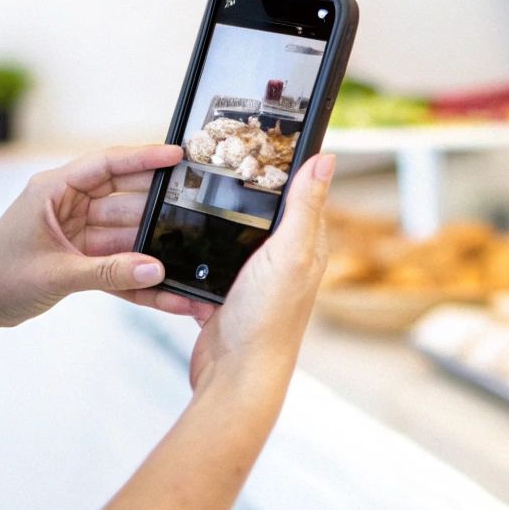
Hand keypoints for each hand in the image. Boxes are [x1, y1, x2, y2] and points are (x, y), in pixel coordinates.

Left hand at [0, 144, 210, 327]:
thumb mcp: (56, 273)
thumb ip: (108, 272)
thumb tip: (156, 269)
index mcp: (54, 191)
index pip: (107, 165)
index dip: (144, 158)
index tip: (177, 156)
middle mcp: (69, 206)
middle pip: (126, 199)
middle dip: (160, 207)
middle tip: (198, 208)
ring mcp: (78, 233)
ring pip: (128, 235)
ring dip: (154, 251)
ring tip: (189, 261)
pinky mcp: (83, 260)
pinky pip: (119, 265)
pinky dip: (139, 280)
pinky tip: (167, 294)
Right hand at [189, 154, 335, 393]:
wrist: (235, 375)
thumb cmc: (268, 320)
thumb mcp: (290, 253)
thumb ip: (305, 207)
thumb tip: (326, 160)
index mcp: (306, 246)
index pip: (302, 194)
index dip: (289, 165)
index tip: (269, 134)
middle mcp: (283, 262)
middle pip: (265, 212)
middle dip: (247, 186)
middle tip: (224, 153)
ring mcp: (253, 280)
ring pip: (234, 236)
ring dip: (219, 218)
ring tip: (197, 187)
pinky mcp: (224, 296)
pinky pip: (209, 265)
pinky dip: (198, 253)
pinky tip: (182, 238)